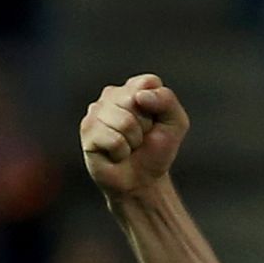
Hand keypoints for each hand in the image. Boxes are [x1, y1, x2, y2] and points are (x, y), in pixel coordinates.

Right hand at [80, 74, 188, 198]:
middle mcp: (111, 96)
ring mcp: (96, 112)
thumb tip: (139, 96)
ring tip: (129, 146)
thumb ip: (167, 100)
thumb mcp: (176, 122)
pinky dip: (122, 151)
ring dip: (134, 140)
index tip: (156, 122)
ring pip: (124, 121)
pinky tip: (117, 154)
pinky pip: (113, 139)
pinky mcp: (87, 131)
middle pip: (134, 100)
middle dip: (145, 125)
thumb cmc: (157, 150)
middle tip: (142, 137)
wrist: (143, 180)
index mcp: (133, 89)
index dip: (158, 107)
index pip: (148, 83)